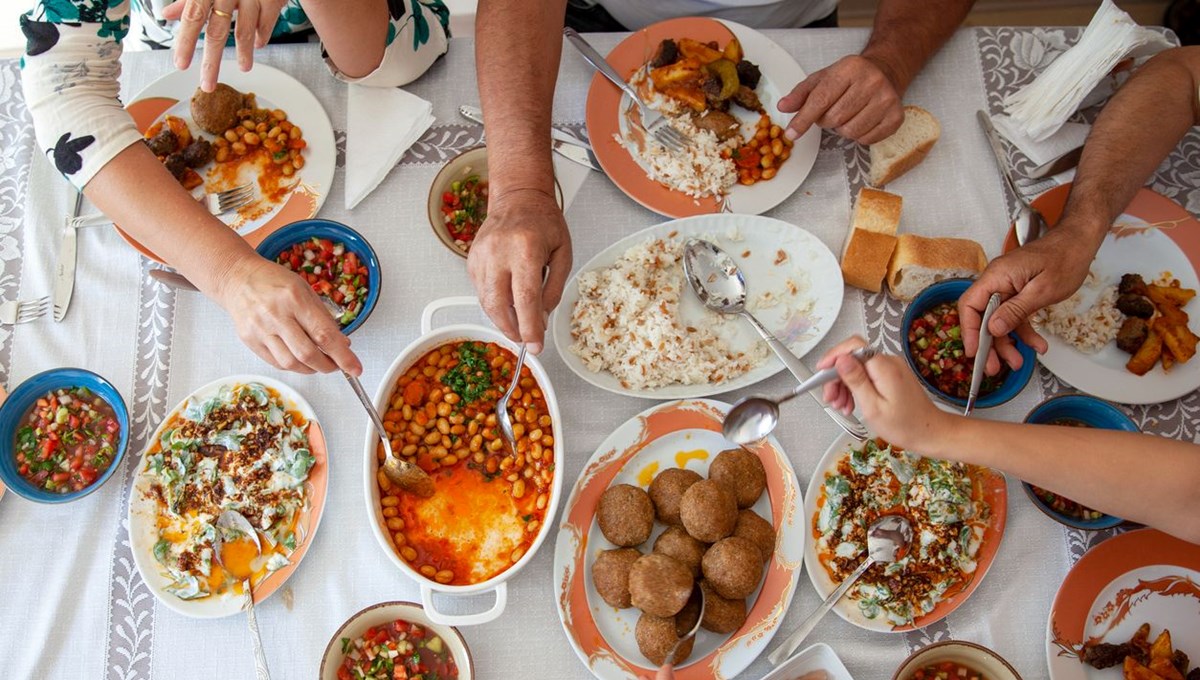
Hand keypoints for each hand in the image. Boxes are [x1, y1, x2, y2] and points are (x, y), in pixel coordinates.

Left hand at [164, 0, 288, 91]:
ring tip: (243, 68)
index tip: (180, 64)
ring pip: (246, 31)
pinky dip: (262, 36)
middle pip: (217, 32)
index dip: (185, 42)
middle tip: (207, 85)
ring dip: (244, 53)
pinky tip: (258, 45)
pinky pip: (267, 23)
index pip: (192, 17)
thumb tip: (168, 15)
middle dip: (212, 62)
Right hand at [213, 255, 362, 374]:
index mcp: (294, 298)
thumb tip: (342, 344)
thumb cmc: (273, 281)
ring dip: (311, 369)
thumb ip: (323, 317)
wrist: (237, 278)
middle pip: (307, 354)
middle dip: (328, 366)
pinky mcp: (249, 340)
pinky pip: (276, 363)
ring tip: (319, 363)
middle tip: (337, 366)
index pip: (324, 334)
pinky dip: (293, 366)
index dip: (343, 356)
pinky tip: (300, 359)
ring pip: (291, 363)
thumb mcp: (305, 289)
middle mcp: (276, 315)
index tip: (355, 368)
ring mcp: (260, 330)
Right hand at [467, 188, 571, 353]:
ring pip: (486, 301)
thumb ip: (554, 288)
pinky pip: (481, 291)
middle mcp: (499, 251)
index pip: (526, 298)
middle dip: (512, 329)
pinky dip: (494, 304)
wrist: (518, 198)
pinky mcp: (472, 260)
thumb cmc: (543, 222)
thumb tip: (542, 317)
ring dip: (502, 319)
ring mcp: (481, 255)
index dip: (530, 327)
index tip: (535, 345)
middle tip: (525, 339)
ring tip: (517, 324)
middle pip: (499, 304)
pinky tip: (507, 303)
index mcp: (525, 248)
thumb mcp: (563, 253)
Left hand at [776, 55, 904, 143]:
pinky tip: (862, 119)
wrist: (886, 71)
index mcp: (850, 68)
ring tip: (848, 114)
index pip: (821, 100)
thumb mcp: (824, 78)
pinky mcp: (896, 116)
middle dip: (826, 120)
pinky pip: (866, 139)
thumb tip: (783, 107)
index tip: (791, 133)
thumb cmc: (851, 77)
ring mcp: (887, 99)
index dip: (803, 119)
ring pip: (849, 132)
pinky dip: (859, 135)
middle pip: (834, 119)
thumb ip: (801, 93)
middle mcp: (872, 81)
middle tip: (833, 110)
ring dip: (842, 128)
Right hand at [816, 337, 950, 450]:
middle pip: (853, 358)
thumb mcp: (873, 407)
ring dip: (844, 384)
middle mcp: (888, 362)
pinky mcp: (892, 375)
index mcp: (884, 367)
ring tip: (841, 405)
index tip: (821, 371)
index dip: (834, 356)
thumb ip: (856, 380)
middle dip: (837, 376)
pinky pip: (867, 374)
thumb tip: (841, 359)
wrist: (930, 433)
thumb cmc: (904, 426)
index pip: (853, 346)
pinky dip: (856, 387)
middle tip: (830, 398)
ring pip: (858, 367)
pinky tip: (852, 403)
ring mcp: (891, 368)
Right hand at [959, 225, 1093, 369]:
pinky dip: (1023, 332)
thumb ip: (1016, 310)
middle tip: (993, 367)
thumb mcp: (1042, 290)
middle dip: (988, 344)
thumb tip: (994, 329)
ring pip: (999, 321)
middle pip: (983, 317)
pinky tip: (1036, 345)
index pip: (970, 305)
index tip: (974, 352)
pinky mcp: (1018, 293)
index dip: (969, 330)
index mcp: (997, 276)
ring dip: (1007, 343)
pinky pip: (1014, 316)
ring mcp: (1007, 288)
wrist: (1079, 243)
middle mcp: (997, 282)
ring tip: (1017, 362)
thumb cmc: (1064, 258)